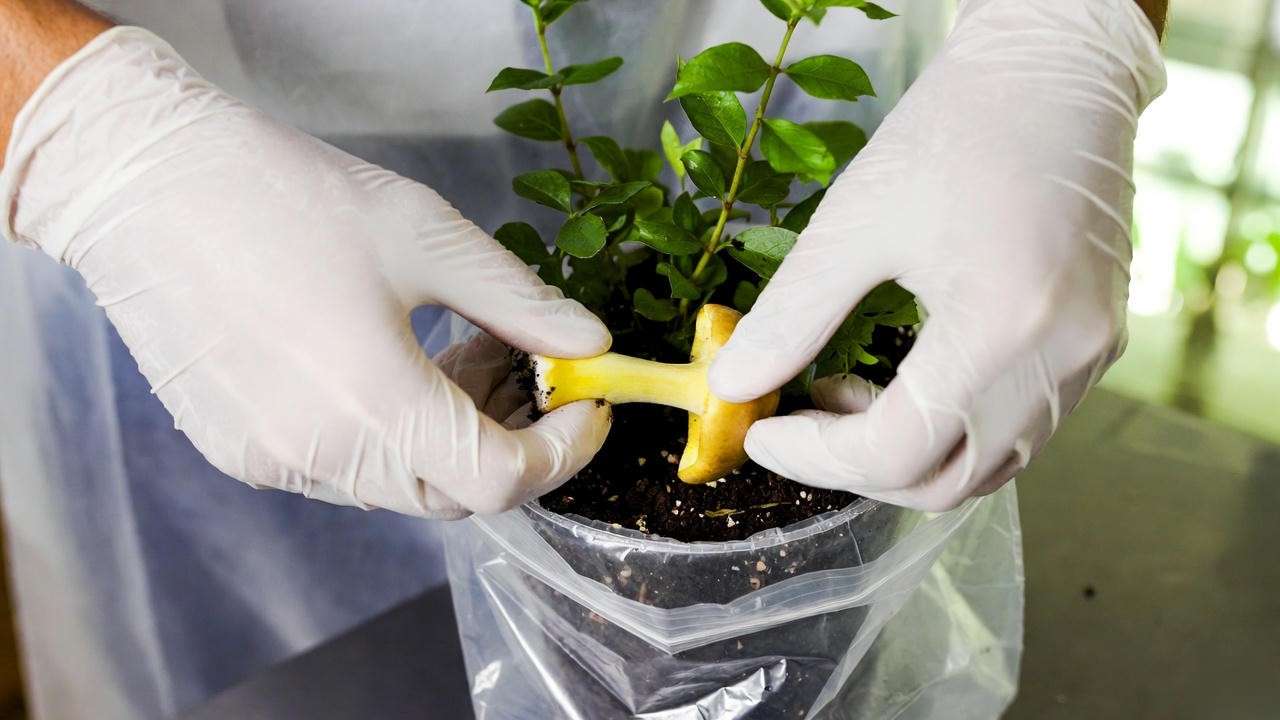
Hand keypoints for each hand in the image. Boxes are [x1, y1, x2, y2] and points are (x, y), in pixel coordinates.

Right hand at [1, 27, 611, 517]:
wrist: (142, 186)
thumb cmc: (283, 197)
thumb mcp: (425, 235)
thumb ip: (519, 302)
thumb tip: (589, 343)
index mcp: (372, 403)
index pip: (499, 482)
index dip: (560, 452)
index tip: (585, 404)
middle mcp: (318, 453)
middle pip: (454, 494)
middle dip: (511, 441)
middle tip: (524, 368)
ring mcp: (271, 461)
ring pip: (399, 486)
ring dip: (450, 438)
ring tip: (456, 353)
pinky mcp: (238, 451)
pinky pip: (342, 469)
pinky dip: (389, 436)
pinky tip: (388, 365)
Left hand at [709, 0, 1165, 510]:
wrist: (1057, 71)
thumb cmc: (956, 127)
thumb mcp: (854, 222)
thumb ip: (790, 316)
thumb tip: (733, 385)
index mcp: (1005, 324)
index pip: (898, 450)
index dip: (816, 458)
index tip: (761, 435)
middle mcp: (1063, 358)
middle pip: (948, 482)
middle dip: (857, 469)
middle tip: (798, 423)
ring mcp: (1090, 357)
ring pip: (988, 466)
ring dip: (906, 453)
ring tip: (847, 393)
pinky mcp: (1097, 345)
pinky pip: (1019, 427)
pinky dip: (952, 427)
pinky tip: (907, 379)